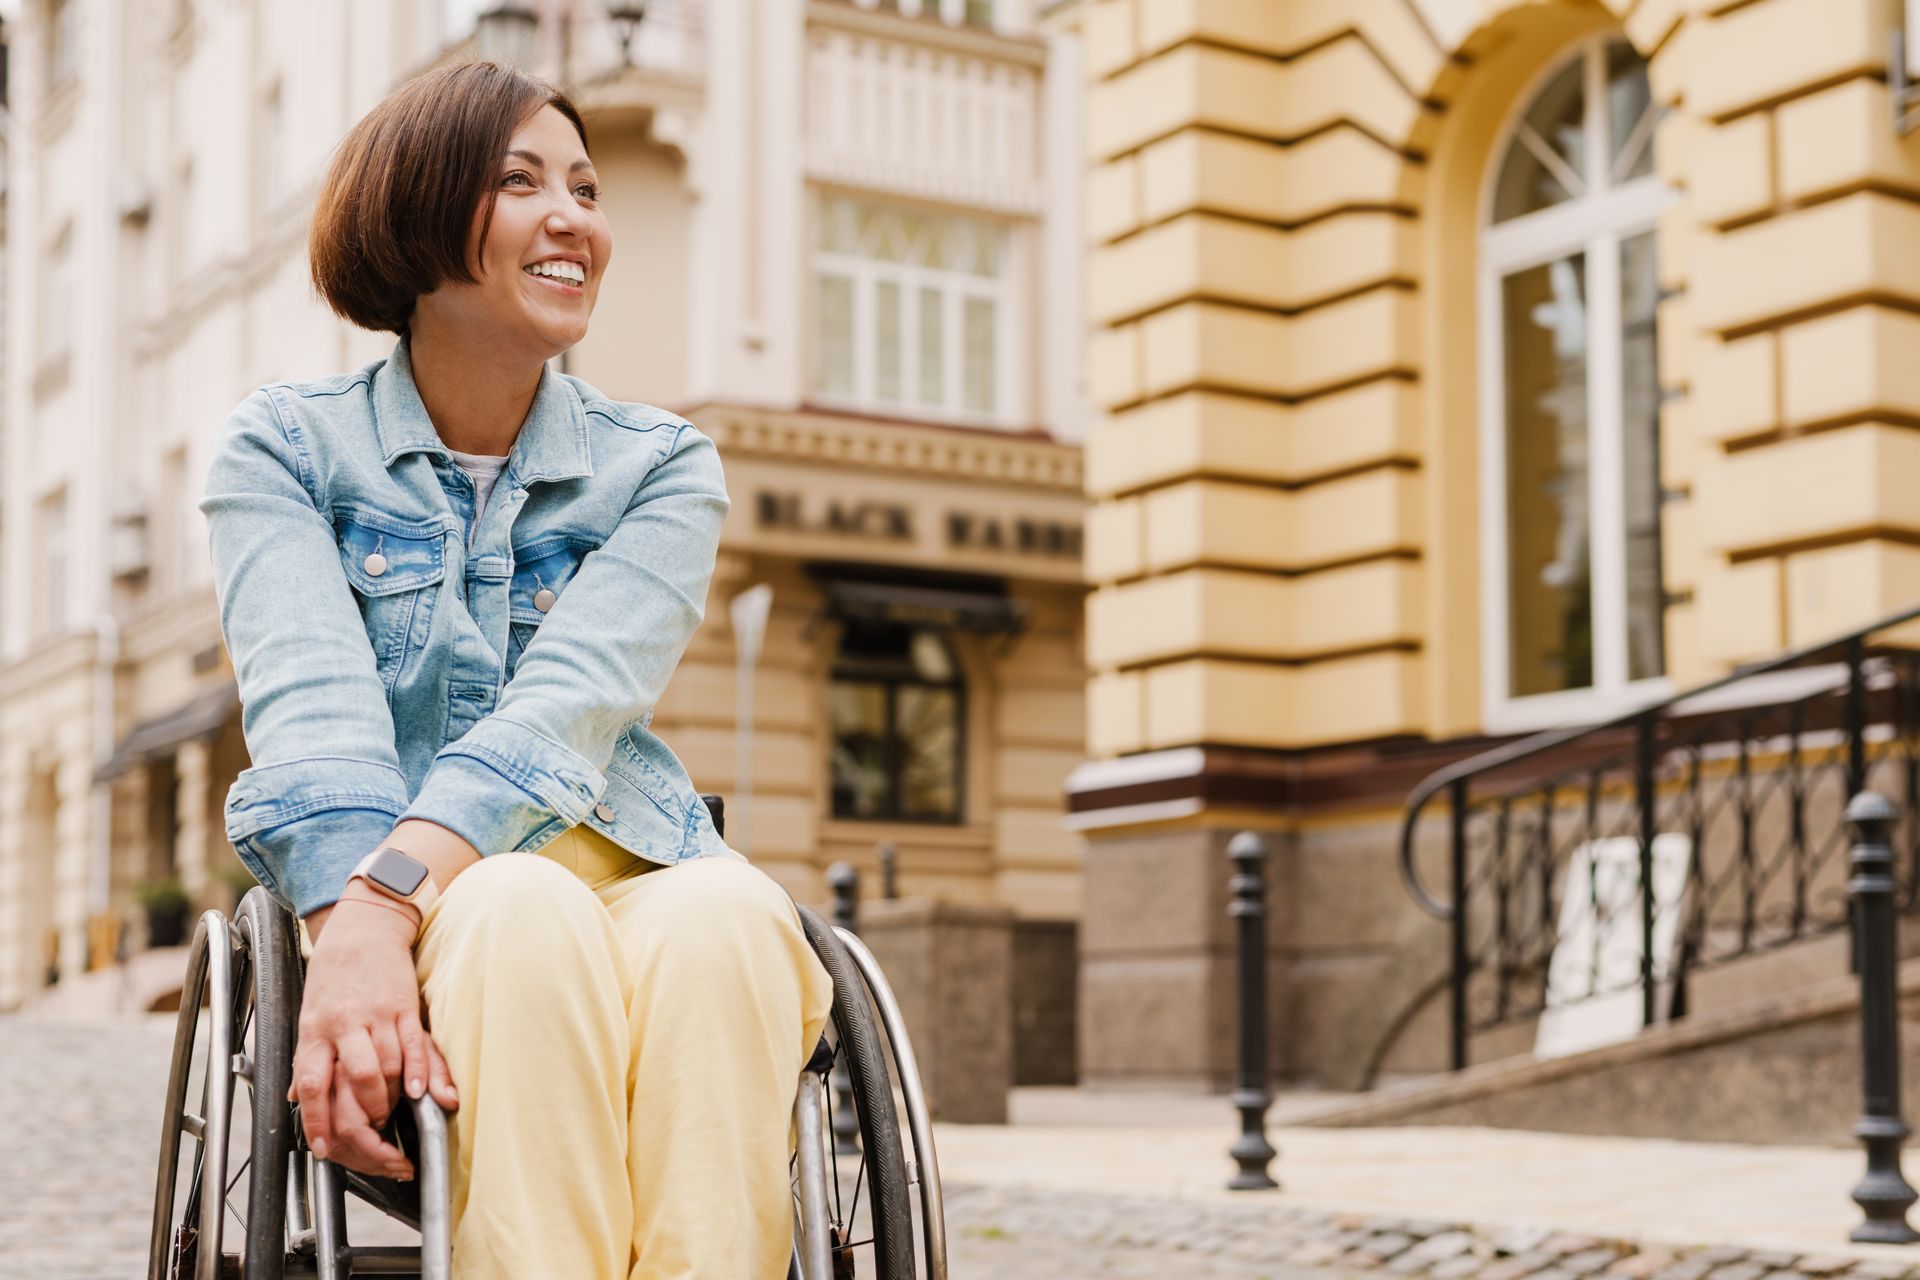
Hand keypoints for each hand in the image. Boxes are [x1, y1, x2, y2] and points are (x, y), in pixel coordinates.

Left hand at [289, 890, 457, 1179]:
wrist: (364, 926)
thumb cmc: (335, 974)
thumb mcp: (308, 1014)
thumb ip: (308, 1057)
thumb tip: (295, 1098)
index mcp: (314, 1031)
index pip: (311, 1085)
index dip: (318, 1121)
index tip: (325, 1149)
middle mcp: (343, 1026)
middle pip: (356, 1083)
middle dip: (367, 1119)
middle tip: (374, 1137)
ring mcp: (376, 1016)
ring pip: (387, 1069)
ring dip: (393, 1099)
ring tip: (394, 1111)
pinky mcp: (404, 1007)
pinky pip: (414, 1046)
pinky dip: (419, 1073)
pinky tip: (422, 1094)